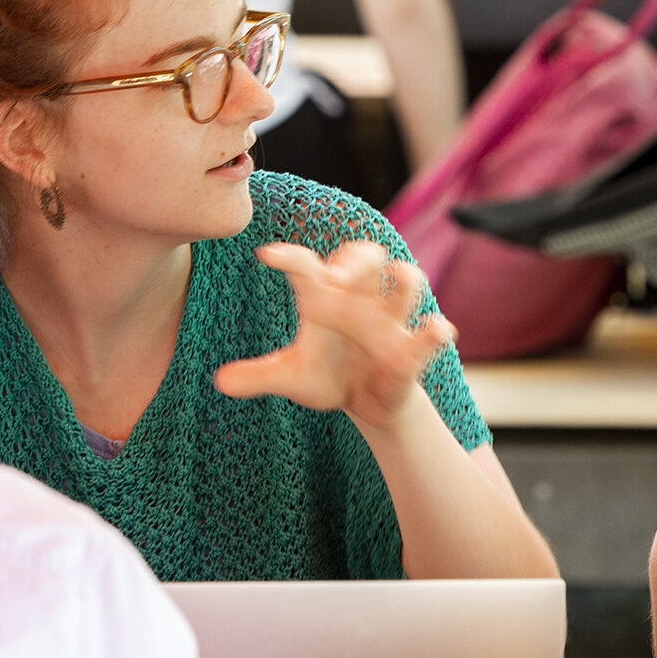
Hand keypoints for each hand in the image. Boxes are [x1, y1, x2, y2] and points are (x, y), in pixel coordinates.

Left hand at [212, 241, 453, 432]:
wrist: (367, 402)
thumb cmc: (328, 375)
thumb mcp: (293, 377)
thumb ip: (260, 376)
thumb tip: (220, 382)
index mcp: (325, 298)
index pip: (307, 266)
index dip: (291, 257)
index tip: (266, 255)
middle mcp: (360, 301)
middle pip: (366, 256)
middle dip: (356, 260)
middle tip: (337, 276)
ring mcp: (390, 323)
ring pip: (407, 282)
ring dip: (403, 279)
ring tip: (398, 275)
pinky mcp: (412, 351)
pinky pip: (429, 334)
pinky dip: (434, 331)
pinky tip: (435, 329)